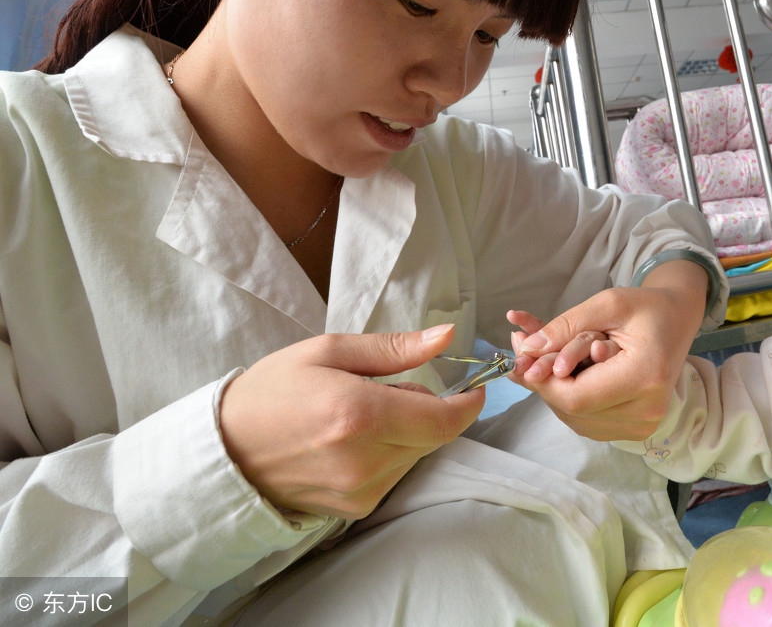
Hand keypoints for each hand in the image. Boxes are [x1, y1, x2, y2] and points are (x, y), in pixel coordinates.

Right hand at [219, 324, 485, 519]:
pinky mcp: (354, 509)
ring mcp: (359, 490)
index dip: (467, 403)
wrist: (222, 451)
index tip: (474, 386)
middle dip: (429, 409)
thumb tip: (446, 337)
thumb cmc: (271, 392)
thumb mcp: (327, 351)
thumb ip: (394, 348)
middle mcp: (364, 460)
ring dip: (409, 433)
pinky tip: (355, 440)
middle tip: (393, 388)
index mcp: (359, 414)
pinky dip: (390, 454)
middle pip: (433, 436)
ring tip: (364, 414)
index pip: (443, 419)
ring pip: (417, 457)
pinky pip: (395, 476)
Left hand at [510, 260, 707, 440]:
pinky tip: (566, 376)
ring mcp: (643, 425)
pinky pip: (588, 422)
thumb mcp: (608, 303)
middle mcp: (647, 410)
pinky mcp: (637, 429)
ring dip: (554, 392)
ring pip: (577, 419)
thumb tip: (527, 350)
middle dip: (544, 383)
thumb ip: (566, 327)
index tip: (524, 359)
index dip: (543, 382)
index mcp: (645, 377)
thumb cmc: (647, 307)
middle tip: (524, 353)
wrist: (679, 320)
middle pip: (574, 410)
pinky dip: (570, 400)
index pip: (578, 397)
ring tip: (542, 361)